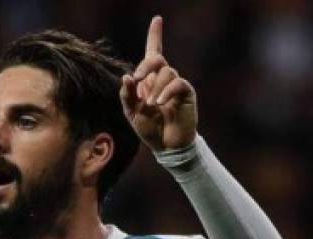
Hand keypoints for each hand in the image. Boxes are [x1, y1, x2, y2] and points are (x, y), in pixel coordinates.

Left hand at [119, 16, 196, 151]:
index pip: (153, 52)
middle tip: (137, 78)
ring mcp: (176, 84)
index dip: (155, 35)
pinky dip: (166, 92)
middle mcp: (164, 78)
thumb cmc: (149, 128)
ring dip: (155, 88)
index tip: (157, 19)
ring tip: (150, 105)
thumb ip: (127, 95)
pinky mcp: (186, 93)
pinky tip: (160, 103)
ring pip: (166, 73)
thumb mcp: (131, 113)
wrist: (166, 146)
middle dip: (146, 65)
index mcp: (149, 80)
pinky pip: (177, 83)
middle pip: (157, 59)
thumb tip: (126, 76)